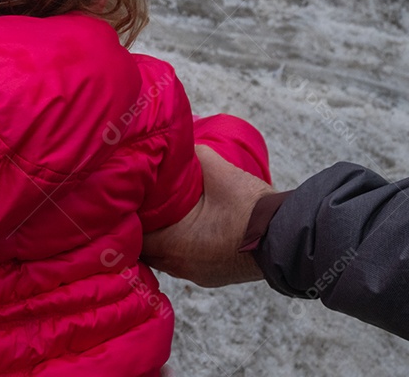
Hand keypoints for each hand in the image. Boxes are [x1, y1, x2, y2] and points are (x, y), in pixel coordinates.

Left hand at [142, 145, 276, 286]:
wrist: (290, 238)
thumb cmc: (253, 209)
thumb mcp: (221, 173)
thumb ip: (196, 155)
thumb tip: (181, 141)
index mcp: (174, 245)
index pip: (133, 235)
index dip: (128, 216)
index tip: (127, 199)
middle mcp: (180, 266)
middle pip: (146, 248)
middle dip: (143, 227)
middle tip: (141, 204)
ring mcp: (196, 275)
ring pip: (164, 257)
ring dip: (161, 238)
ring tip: (160, 214)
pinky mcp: (211, 277)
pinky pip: (184, 262)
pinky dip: (179, 247)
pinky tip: (182, 229)